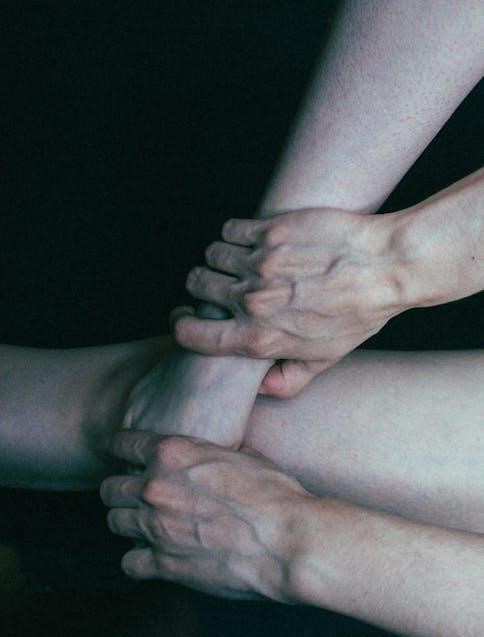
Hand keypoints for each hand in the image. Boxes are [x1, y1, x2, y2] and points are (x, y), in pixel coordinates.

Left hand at [100, 430, 309, 600]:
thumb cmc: (274, 494)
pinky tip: (153, 555)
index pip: (122, 444)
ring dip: (126, 521)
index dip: (121, 448)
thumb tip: (219, 453)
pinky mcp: (164, 564)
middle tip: (136, 494)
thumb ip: (217, 453)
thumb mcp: (245, 455)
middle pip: (110, 487)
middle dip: (120, 489)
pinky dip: (137, 560)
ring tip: (144, 524)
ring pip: (113, 521)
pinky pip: (128, 563)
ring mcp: (155, 527)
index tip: (124, 455)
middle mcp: (155, 487)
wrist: (287, 540)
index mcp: (173, 454)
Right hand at [174, 208, 409, 396]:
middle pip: (195, 285)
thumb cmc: (358, 314)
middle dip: (206, 285)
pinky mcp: (271, 231)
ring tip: (246, 261)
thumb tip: (261, 388)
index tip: (190, 315)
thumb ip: (288, 380)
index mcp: (258, 338)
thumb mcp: (325, 358)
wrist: (387, 267)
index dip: (183, 324)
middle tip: (226, 283)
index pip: (188, 334)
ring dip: (223, 257)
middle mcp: (252, 302)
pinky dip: (237, 233)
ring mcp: (259, 263)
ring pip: (211, 255)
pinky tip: (257, 240)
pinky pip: (230, 229)